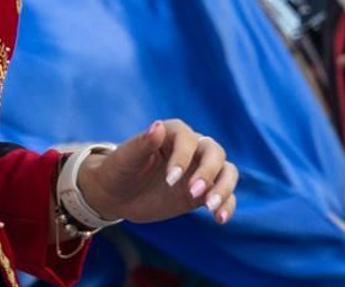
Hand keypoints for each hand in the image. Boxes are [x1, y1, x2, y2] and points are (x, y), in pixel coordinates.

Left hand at [77, 119, 237, 225]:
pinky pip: (225, 195)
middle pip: (214, 152)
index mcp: (172, 133)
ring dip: (224, 188)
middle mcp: (191, 148)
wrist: (118, 194)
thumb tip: (158, 126)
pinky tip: (220, 219)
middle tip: (194, 194)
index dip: (183, 157)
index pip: (188, 139)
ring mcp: (199, 170)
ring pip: (226, 171)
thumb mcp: (125, 158)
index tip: (169, 180)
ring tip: (212, 209)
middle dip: (208, 173)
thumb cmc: (119, 170)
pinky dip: (227, 205)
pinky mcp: (203, 192)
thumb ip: (143, 143)